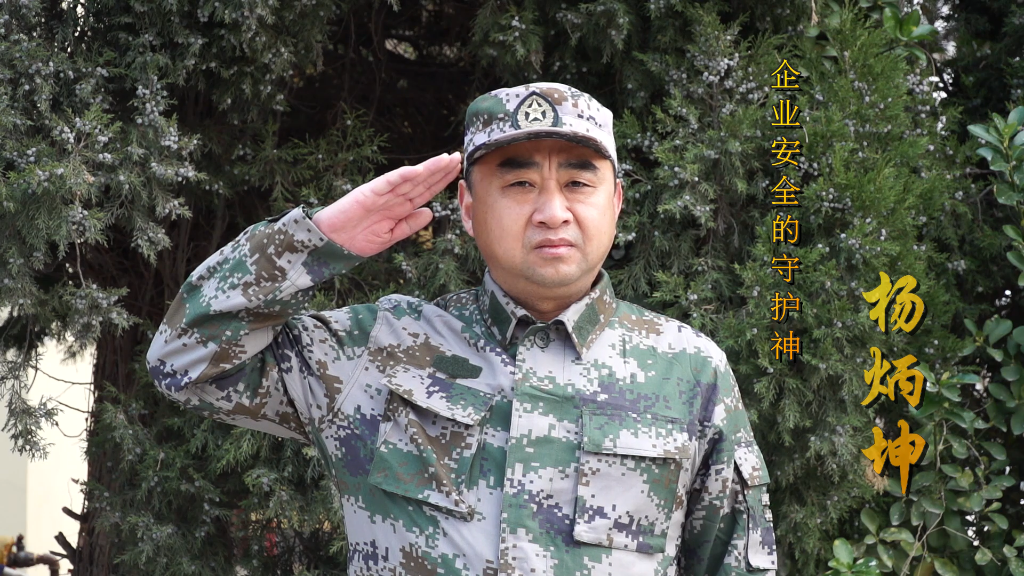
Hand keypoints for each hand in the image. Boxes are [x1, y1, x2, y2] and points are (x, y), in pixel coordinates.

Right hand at [312, 152, 461, 256]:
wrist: (333, 243)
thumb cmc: (358, 239)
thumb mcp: (390, 236)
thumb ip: (409, 225)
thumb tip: (430, 213)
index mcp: (399, 207)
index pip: (424, 191)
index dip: (440, 182)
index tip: (456, 172)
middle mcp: (393, 196)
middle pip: (421, 181)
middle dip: (440, 170)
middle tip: (457, 157)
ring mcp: (382, 193)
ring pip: (409, 178)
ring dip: (428, 169)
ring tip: (445, 160)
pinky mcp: (369, 192)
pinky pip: (388, 182)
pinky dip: (402, 175)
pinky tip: (418, 170)